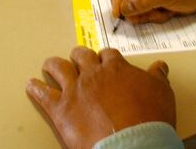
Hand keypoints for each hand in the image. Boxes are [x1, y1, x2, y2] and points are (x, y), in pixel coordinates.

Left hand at [26, 47, 175, 148]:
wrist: (131, 143)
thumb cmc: (148, 119)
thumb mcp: (162, 92)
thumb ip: (157, 77)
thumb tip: (160, 67)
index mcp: (116, 68)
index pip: (107, 54)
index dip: (105, 57)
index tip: (104, 60)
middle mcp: (93, 74)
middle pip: (82, 56)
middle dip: (79, 56)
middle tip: (78, 58)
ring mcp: (75, 90)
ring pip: (59, 68)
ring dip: (54, 65)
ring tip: (50, 64)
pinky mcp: (61, 109)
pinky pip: (44, 94)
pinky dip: (36, 89)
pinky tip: (32, 85)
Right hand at [110, 0, 195, 23]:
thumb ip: (143, 0)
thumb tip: (123, 8)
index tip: (118, 13)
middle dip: (136, 9)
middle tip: (150, 14)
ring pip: (133, 8)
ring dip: (148, 14)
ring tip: (164, 10)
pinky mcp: (151, 0)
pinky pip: (143, 13)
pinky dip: (154, 16)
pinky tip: (167, 12)